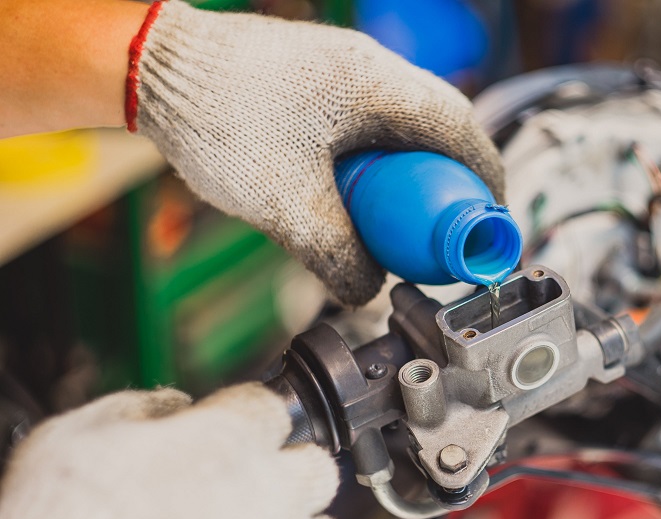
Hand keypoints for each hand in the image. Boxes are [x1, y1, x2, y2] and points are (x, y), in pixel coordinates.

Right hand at [0, 384, 343, 518]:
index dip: (247, 415)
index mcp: (229, 441)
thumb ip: (141, 409)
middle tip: (252, 482)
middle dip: (290, 468)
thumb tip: (172, 407)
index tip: (234, 426)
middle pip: (318, 467)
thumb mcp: (77, 434)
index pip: (272, 407)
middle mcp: (269, 496)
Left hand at [130, 0, 505, 305]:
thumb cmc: (219, 123)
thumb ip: (337, 256)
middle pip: (442, 126)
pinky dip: (383, 159)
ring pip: (408, 123)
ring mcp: (346, 68)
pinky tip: (361, 192)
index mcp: (378, 87)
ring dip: (416, 170)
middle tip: (447, 229)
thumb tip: (368, 291)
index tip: (488, 223)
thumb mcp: (287, 206)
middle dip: (453, 182)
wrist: (153, 69)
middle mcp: (372, 68)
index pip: (461, 132)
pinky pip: (374, 120)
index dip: (485, 182)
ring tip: (406, 219)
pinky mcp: (321, 78)